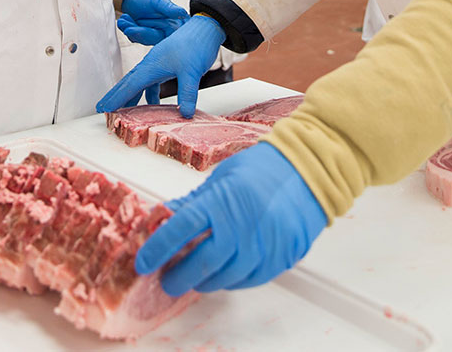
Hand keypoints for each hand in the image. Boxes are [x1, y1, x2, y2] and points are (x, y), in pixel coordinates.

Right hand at [95, 14, 223, 115]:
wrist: (205, 28)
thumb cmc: (196, 44)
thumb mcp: (192, 71)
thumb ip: (187, 93)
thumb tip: (185, 114)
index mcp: (152, 65)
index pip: (130, 85)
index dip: (116, 98)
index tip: (104, 108)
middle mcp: (151, 64)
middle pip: (129, 83)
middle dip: (116, 97)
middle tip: (104, 110)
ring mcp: (158, 64)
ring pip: (140, 83)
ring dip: (132, 97)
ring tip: (124, 112)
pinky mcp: (167, 65)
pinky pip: (152, 83)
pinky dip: (149, 95)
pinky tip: (154, 106)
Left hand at [117, 0, 187, 44]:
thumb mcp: (160, 0)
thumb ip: (170, 8)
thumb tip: (183, 14)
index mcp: (172, 26)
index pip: (165, 35)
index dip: (152, 34)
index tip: (141, 31)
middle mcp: (163, 32)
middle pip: (151, 38)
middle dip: (138, 33)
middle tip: (127, 28)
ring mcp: (151, 34)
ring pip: (141, 38)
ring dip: (131, 30)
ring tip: (123, 20)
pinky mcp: (140, 35)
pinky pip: (133, 36)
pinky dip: (127, 28)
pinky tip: (124, 19)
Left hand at [137, 142, 325, 295]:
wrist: (308, 171)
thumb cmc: (263, 169)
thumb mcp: (220, 179)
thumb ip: (194, 203)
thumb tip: (166, 219)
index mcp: (222, 202)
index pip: (180, 230)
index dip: (158, 249)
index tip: (143, 262)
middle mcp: (241, 228)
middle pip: (200, 265)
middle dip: (178, 277)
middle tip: (167, 279)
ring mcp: (262, 247)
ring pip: (223, 279)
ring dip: (203, 281)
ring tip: (193, 277)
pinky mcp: (279, 260)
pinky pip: (247, 281)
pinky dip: (230, 280)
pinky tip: (222, 273)